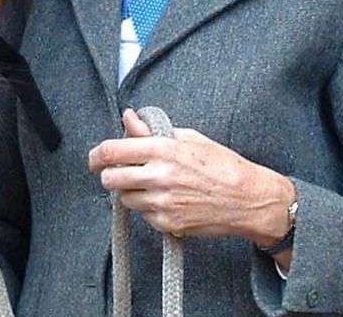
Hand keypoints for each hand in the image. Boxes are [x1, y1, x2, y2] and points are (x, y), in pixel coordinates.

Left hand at [88, 109, 294, 245]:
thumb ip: (152, 130)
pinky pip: (143, 216)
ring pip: (125, 199)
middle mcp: (159, 176)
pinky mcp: (168, 224)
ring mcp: (163, 203)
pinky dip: (147, 208)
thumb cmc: (221, 164)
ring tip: (149, 184)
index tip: (94, 157)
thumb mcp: (188, 137)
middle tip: (116, 172)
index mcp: (163, 149)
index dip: (96, 154)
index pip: (113, 151)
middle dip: (108, 175)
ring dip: (129, 191)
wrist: (247, 199)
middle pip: (110, 178)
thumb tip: (128, 118)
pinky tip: (165, 199)